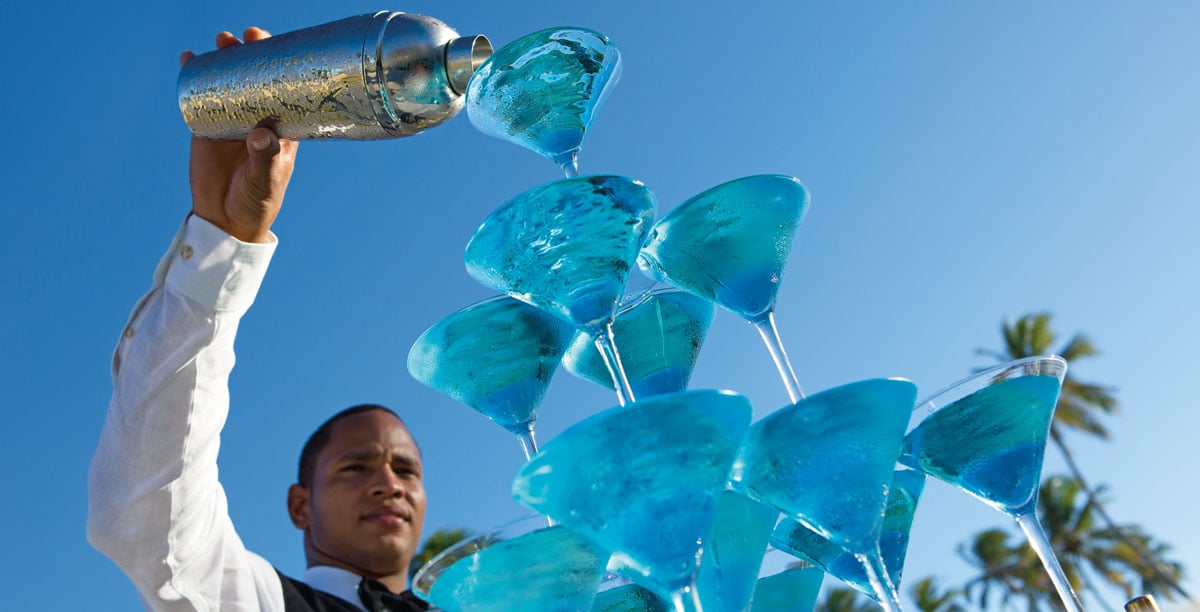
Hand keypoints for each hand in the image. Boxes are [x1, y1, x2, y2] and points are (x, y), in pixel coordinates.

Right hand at [181, 28, 298, 242]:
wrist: (225, 220)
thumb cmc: (256, 202)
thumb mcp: (264, 181)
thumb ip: (263, 158)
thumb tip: (260, 133)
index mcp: (281, 128)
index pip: (285, 91)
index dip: (281, 67)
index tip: (274, 49)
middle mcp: (257, 119)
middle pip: (256, 79)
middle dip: (251, 55)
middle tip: (245, 38)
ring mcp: (231, 120)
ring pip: (228, 83)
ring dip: (224, 61)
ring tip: (221, 42)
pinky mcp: (206, 127)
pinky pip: (200, 98)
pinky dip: (194, 78)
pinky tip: (188, 59)